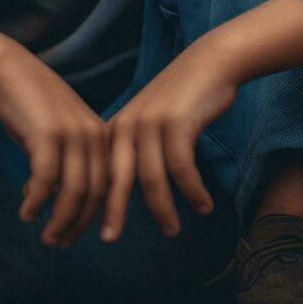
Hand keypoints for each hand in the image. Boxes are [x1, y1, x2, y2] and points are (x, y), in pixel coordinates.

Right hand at [0, 44, 109, 247]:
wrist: (7, 68)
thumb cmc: (28, 102)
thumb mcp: (57, 131)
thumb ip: (66, 161)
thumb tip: (53, 198)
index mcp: (101, 135)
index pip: (109, 186)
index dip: (99, 216)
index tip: (84, 237)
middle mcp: (93, 135)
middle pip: (94, 194)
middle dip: (78, 225)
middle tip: (59, 242)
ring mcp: (72, 134)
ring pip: (73, 192)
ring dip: (60, 220)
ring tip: (46, 236)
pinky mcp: (48, 134)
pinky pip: (46, 180)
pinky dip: (37, 202)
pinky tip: (26, 212)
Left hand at [101, 44, 239, 241]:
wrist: (209, 63)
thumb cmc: (181, 100)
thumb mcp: (148, 123)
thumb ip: (133, 150)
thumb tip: (121, 187)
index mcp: (115, 129)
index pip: (101, 174)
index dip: (96, 203)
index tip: (93, 228)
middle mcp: (126, 126)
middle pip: (115, 179)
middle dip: (112, 212)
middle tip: (110, 240)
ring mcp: (149, 124)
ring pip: (151, 179)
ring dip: (163, 209)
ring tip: (172, 230)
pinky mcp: (175, 123)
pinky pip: (181, 168)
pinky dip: (192, 191)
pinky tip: (203, 206)